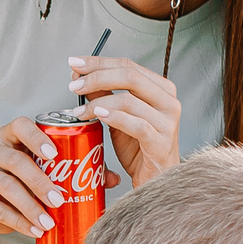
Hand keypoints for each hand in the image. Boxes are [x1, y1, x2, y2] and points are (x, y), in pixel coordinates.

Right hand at [0, 117, 122, 243]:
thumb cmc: (26, 181)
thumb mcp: (47, 171)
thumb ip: (78, 170)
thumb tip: (112, 178)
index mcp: (11, 135)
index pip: (20, 125)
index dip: (37, 138)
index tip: (55, 154)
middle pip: (14, 160)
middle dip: (39, 181)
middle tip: (59, 199)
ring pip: (4, 186)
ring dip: (30, 206)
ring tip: (48, 222)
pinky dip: (18, 222)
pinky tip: (34, 231)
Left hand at [64, 56, 183, 189]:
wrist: (156, 180)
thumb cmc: (139, 149)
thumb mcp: (117, 118)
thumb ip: (103, 96)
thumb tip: (80, 75)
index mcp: (161, 90)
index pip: (128, 65)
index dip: (99, 62)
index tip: (75, 64)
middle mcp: (168, 101)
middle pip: (130, 76)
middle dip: (96, 77)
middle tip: (74, 85)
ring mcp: (167, 121)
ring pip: (130, 100)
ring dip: (98, 102)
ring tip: (79, 111)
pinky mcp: (161, 141)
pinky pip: (136, 124)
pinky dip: (114, 117)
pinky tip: (97, 116)